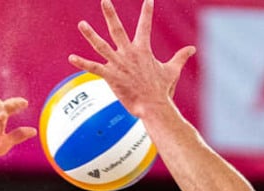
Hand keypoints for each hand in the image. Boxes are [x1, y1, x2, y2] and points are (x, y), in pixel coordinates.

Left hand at [68, 0, 194, 119]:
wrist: (154, 106)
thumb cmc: (162, 90)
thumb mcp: (172, 71)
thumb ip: (180, 57)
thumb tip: (192, 49)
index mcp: (143, 50)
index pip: (145, 25)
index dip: (147, 11)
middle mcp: (129, 53)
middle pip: (117, 29)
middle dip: (110, 14)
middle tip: (105, 0)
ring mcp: (118, 64)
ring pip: (101, 45)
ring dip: (90, 35)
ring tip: (81, 24)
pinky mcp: (111, 76)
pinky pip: (94, 68)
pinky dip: (82, 63)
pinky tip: (71, 57)